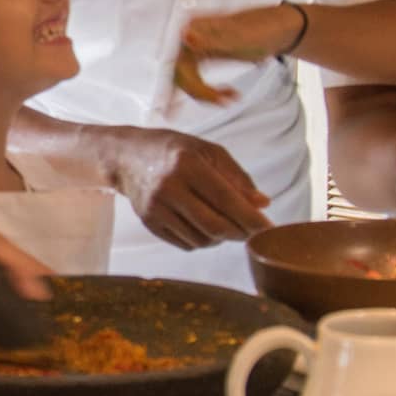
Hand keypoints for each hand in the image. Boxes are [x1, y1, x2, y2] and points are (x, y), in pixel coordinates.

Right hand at [105, 126, 269, 248]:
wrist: (128, 157)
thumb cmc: (174, 150)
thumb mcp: (208, 152)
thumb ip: (237, 178)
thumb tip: (262, 204)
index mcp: (187, 164)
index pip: (226, 200)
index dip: (250, 218)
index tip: (268, 228)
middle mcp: (169, 188)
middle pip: (215, 226)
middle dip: (240, 233)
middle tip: (251, 230)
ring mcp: (156, 209)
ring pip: (202, 240)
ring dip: (221, 237)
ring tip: (225, 222)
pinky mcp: (149, 224)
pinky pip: (186, 244)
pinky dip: (202, 239)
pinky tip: (203, 224)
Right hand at [173, 3, 303, 105]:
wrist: (281, 28)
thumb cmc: (264, 28)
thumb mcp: (239, 38)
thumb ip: (211, 40)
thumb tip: (186, 38)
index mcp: (196, 27)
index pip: (181, 64)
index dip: (191, 85)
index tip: (208, 98)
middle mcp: (193, 35)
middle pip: (182, 73)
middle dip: (201, 92)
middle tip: (222, 101)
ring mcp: (199, 45)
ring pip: (189, 78)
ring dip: (205, 93)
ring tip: (229, 98)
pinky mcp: (207, 55)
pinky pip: (197, 77)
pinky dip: (207, 91)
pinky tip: (220, 97)